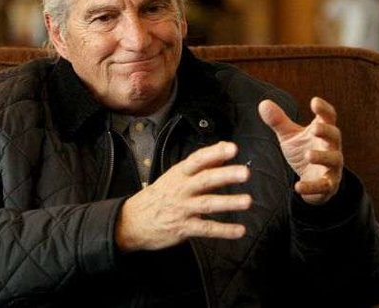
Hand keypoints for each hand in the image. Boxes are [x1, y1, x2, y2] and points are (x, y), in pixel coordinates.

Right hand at [115, 141, 251, 251]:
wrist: (131, 221)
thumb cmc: (158, 197)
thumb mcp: (175, 177)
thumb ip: (201, 165)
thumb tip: (223, 150)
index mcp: (179, 174)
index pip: (197, 160)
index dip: (214, 153)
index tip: (232, 148)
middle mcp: (181, 189)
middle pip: (204, 180)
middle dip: (225, 175)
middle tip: (244, 173)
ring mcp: (181, 209)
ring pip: (207, 203)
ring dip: (228, 202)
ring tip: (247, 201)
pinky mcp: (183, 228)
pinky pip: (206, 229)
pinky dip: (223, 230)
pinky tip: (239, 230)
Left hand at [258, 97, 342, 204]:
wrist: (311, 179)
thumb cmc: (302, 150)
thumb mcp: (289, 136)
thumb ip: (278, 121)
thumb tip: (263, 103)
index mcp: (322, 131)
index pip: (328, 117)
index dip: (323, 109)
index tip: (314, 101)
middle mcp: (331, 146)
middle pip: (335, 136)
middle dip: (327, 131)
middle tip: (316, 128)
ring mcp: (332, 166)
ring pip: (333, 160)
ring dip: (322, 157)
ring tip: (308, 155)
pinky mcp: (328, 184)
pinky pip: (323, 185)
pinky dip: (312, 187)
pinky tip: (298, 187)